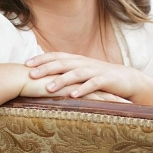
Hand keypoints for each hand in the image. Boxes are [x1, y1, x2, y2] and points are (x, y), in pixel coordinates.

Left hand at [25, 53, 144, 99]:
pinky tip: (73, 96)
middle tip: (31, 75)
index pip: (56, 56)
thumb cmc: (100, 77)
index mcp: (77, 60)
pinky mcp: (106, 81)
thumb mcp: (82, 72)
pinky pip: (93, 84)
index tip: (25, 64)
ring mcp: (95, 71)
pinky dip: (83, 89)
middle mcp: (84, 63)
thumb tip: (44, 76)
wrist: (127, 79)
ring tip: (49, 88)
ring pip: (76, 74)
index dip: (41, 59)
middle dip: (46, 68)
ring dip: (61, 80)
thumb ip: (66, 72)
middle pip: (62, 63)